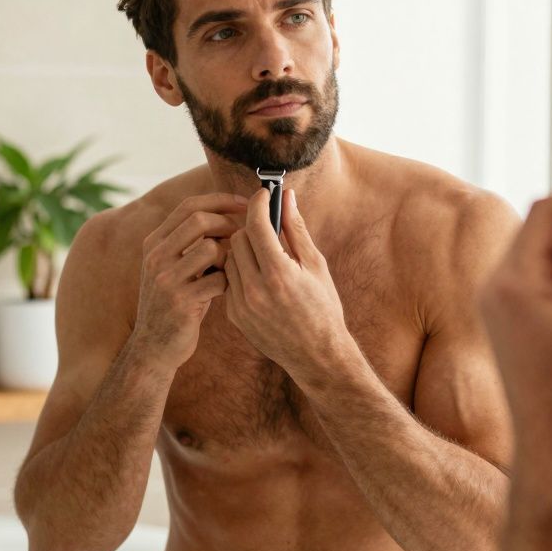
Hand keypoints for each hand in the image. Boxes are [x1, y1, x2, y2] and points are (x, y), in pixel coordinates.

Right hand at [132, 193, 246, 369]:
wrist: (153, 347)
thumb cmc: (174, 304)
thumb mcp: (171, 269)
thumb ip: (189, 244)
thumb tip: (226, 216)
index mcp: (154, 243)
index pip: (188, 206)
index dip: (219, 200)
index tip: (242, 203)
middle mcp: (156, 257)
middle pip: (199, 220)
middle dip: (228, 224)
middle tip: (243, 236)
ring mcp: (166, 279)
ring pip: (210, 248)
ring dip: (230, 256)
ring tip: (232, 269)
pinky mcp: (181, 302)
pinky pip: (218, 279)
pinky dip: (229, 282)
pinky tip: (228, 290)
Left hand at [224, 188, 350, 374]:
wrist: (316, 355)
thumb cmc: (323, 307)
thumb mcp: (316, 265)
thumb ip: (296, 229)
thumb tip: (287, 197)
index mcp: (279, 274)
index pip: (256, 225)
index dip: (258, 204)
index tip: (263, 195)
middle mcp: (256, 290)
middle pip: (238, 238)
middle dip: (252, 228)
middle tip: (268, 228)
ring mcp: (241, 305)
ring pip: (229, 258)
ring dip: (244, 250)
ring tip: (264, 254)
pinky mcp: (234, 315)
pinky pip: (228, 279)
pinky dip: (240, 271)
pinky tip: (258, 276)